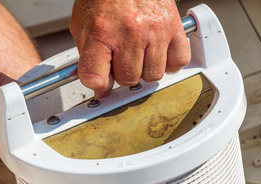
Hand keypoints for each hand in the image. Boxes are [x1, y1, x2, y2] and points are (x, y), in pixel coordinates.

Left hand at [70, 0, 190, 92]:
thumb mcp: (82, 22)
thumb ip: (86, 54)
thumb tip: (96, 83)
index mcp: (101, 31)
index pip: (95, 77)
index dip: (97, 84)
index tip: (99, 80)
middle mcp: (129, 32)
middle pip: (127, 79)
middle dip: (121, 73)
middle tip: (119, 59)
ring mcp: (154, 30)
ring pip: (152, 74)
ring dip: (144, 69)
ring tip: (137, 53)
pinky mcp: (173, 26)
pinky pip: (178, 61)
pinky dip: (168, 62)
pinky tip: (157, 52)